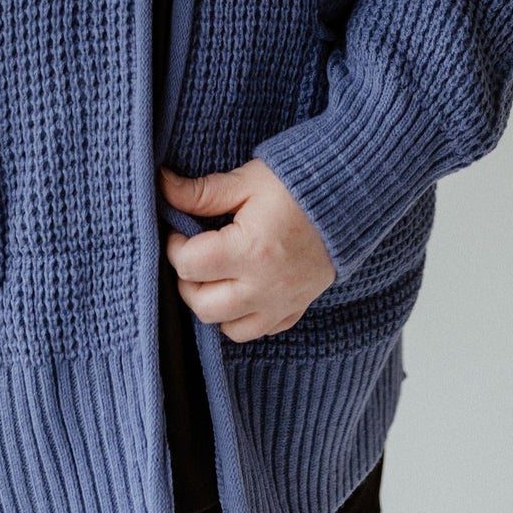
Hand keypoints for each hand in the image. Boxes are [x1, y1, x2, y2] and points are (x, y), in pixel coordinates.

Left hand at [158, 158, 336, 341]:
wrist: (351, 198)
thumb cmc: (297, 185)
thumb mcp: (247, 181)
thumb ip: (201, 192)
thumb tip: (162, 186)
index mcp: (250, 250)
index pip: (190, 265)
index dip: (176, 247)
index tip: (181, 231)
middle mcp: (265, 286)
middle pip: (202, 305)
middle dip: (188, 280)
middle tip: (194, 254)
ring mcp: (282, 303)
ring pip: (227, 328)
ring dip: (212, 304)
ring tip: (215, 274)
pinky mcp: (296, 309)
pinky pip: (258, 331)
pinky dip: (241, 317)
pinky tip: (240, 289)